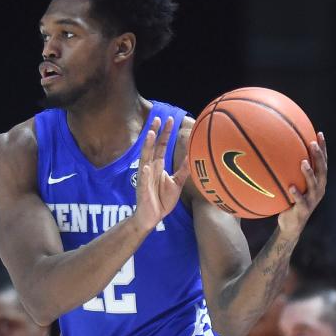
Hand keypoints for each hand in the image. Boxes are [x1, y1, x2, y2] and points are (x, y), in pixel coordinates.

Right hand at [133, 117, 189, 231]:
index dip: (165, 134)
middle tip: (157, 118)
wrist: (152, 217)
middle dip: (154, 134)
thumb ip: (183, 170)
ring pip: (145, 160)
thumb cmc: (162, 200)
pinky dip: (144, 175)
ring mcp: (144, 179)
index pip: (161, 146)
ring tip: (150, 135)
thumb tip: (192, 156)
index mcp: (157, 166)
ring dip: (147, 147)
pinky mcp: (142, 190)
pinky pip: (143, 181)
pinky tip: (145, 168)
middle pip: (151, 148)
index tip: (169, 120)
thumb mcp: (177, 182)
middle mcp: (149, 169)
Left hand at [278, 133, 326, 237]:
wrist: (291, 225)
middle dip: (318, 156)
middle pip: (322, 169)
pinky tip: (290, 187)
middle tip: (313, 143)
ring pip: (314, 184)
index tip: (319, 134)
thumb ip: (289, 173)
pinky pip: (300, 200)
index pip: (323, 162)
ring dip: (309, 173)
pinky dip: (296, 193)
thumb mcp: (292, 185)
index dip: (323, 148)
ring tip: (303, 162)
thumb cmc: (290, 201)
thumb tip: (276, 155)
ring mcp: (312, 199)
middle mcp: (319, 188)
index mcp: (318, 181)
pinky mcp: (303, 209)